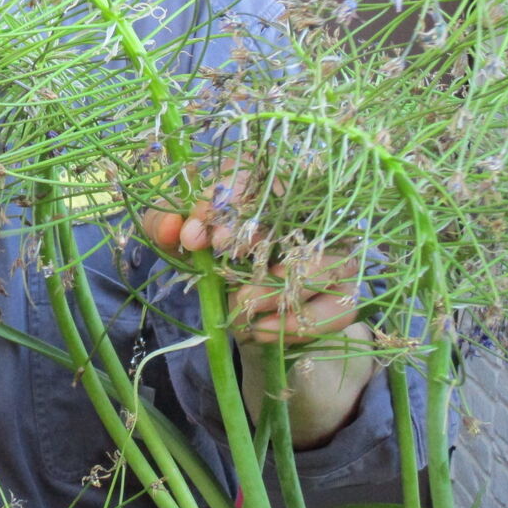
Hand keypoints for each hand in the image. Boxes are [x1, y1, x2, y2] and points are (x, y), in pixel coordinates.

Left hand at [140, 165, 374, 446]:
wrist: (238, 309)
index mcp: (259, 185)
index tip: (200, 238)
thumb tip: (175, 228)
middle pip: (295, 215)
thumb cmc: (208, 258)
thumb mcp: (176, 239)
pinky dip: (299, 322)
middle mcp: (304, 211)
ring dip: (277, 288)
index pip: (252, 176)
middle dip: (254, 242)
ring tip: (240, 305)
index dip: (226, 202)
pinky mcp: (345, 292)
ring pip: (323, 262)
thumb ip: (163, 226)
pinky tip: (261, 330)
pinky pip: (339, 306)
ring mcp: (332, 251)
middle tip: (221, 267)